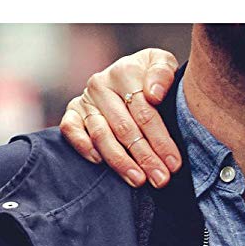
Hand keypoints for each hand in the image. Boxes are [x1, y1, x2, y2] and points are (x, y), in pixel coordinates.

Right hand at [60, 48, 180, 187]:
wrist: (129, 76)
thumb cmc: (151, 77)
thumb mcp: (163, 65)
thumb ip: (163, 73)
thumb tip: (154, 94)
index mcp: (124, 71)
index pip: (144, 112)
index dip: (161, 140)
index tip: (174, 164)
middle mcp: (101, 85)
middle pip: (124, 128)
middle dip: (145, 157)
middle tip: (161, 180)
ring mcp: (86, 100)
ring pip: (101, 134)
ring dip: (120, 161)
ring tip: (138, 180)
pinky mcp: (72, 113)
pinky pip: (70, 129)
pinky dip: (82, 145)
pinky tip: (99, 162)